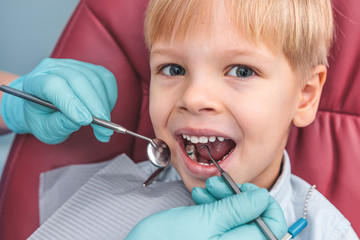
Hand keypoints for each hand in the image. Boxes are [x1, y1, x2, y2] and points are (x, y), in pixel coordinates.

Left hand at [1, 58, 116, 143]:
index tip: (86, 121)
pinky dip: (110, 96)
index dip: (71, 103)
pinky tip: (105, 110)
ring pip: (95, 80)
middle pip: (79, 80)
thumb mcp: (45, 129)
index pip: (53, 85)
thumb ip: (59, 125)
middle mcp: (54, 68)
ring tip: (104, 125)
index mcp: (35, 82)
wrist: (45, 107)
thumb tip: (79, 120)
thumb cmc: (43, 118)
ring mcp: (73, 65)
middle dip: (95, 107)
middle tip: (104, 129)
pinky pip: (106, 79)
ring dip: (104, 105)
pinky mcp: (90, 68)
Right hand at [192, 176, 287, 238]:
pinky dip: (214, 208)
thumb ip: (236, 210)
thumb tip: (262, 198)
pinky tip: (201, 198)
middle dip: (238, 197)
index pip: (273, 226)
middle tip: (219, 184)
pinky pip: (222, 225)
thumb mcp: (204, 221)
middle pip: (254, 220)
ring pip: (236, 220)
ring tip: (205, 190)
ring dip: (224, 200)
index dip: (263, 203)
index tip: (246, 189)